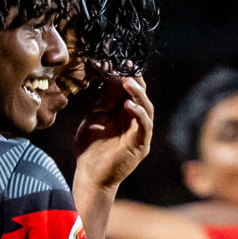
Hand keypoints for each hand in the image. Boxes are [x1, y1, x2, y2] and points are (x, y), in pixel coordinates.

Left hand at [73, 75, 153, 192]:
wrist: (90, 175)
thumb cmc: (90, 148)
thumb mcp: (95, 117)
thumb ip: (105, 100)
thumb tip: (112, 79)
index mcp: (125, 115)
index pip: (131, 92)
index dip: (127, 77)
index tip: (121, 63)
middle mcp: (135, 122)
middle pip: (142, 96)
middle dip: (136, 81)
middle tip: (127, 68)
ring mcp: (140, 134)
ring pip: (147, 108)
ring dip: (138, 94)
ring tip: (128, 82)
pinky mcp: (140, 145)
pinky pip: (144, 126)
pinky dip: (138, 113)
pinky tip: (128, 104)